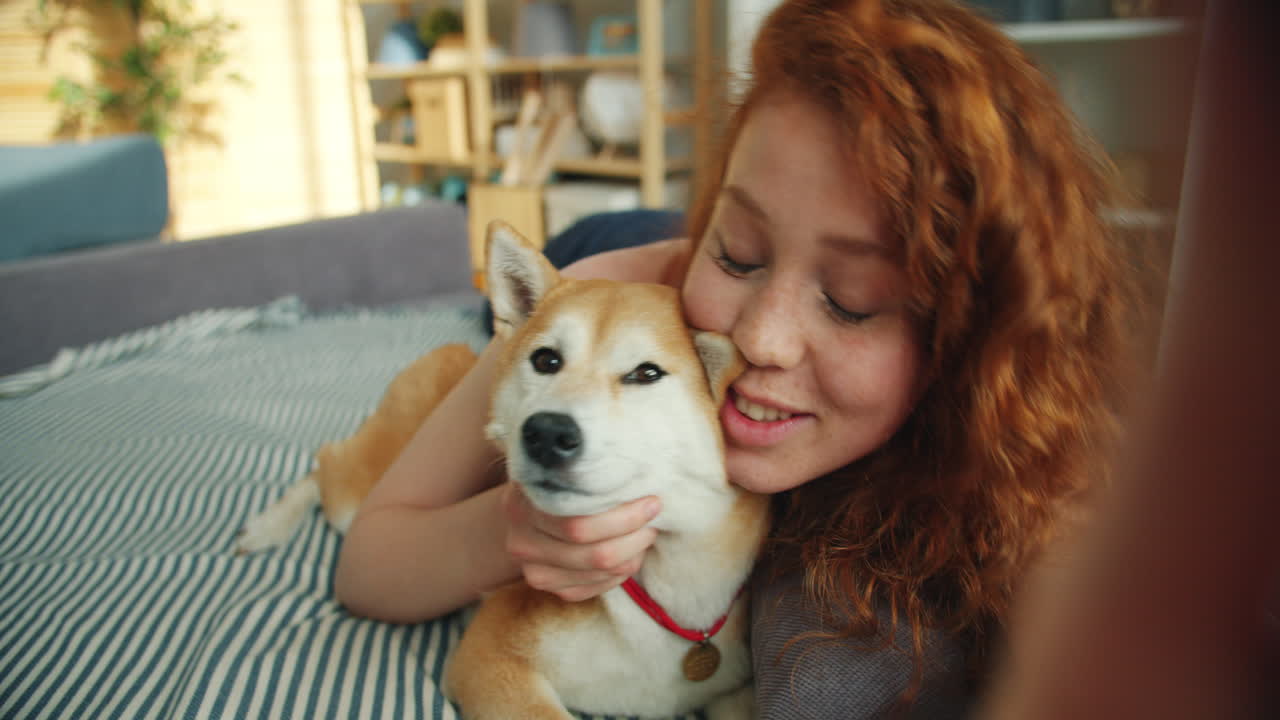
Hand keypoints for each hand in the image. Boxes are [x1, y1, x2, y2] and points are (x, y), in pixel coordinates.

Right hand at [500, 483, 660, 601]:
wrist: (522, 516)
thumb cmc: (551, 485)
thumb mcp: (557, 471)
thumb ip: (584, 475)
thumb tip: (638, 477)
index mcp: (522, 509)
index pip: (579, 524)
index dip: (623, 517)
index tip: (650, 501)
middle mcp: (523, 545)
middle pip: (595, 553)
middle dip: (634, 536)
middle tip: (653, 518)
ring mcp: (537, 573)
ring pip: (602, 572)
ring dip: (634, 553)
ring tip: (645, 531)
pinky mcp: (556, 590)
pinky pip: (600, 587)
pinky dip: (623, 570)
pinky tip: (630, 551)